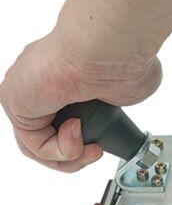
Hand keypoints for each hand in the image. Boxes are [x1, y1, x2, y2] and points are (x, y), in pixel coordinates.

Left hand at [0, 8, 161, 171]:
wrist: (109, 49)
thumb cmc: (121, 59)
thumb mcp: (124, 93)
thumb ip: (114, 103)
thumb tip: (113, 104)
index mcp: (65, 76)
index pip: (62, 119)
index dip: (84, 140)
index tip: (102, 141)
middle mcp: (42, 83)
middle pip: (48, 137)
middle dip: (76, 154)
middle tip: (96, 150)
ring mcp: (27, 93)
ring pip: (39, 146)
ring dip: (71, 156)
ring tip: (91, 145)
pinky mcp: (15, 102)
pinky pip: (35, 145)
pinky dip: (62, 147)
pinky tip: (76, 127)